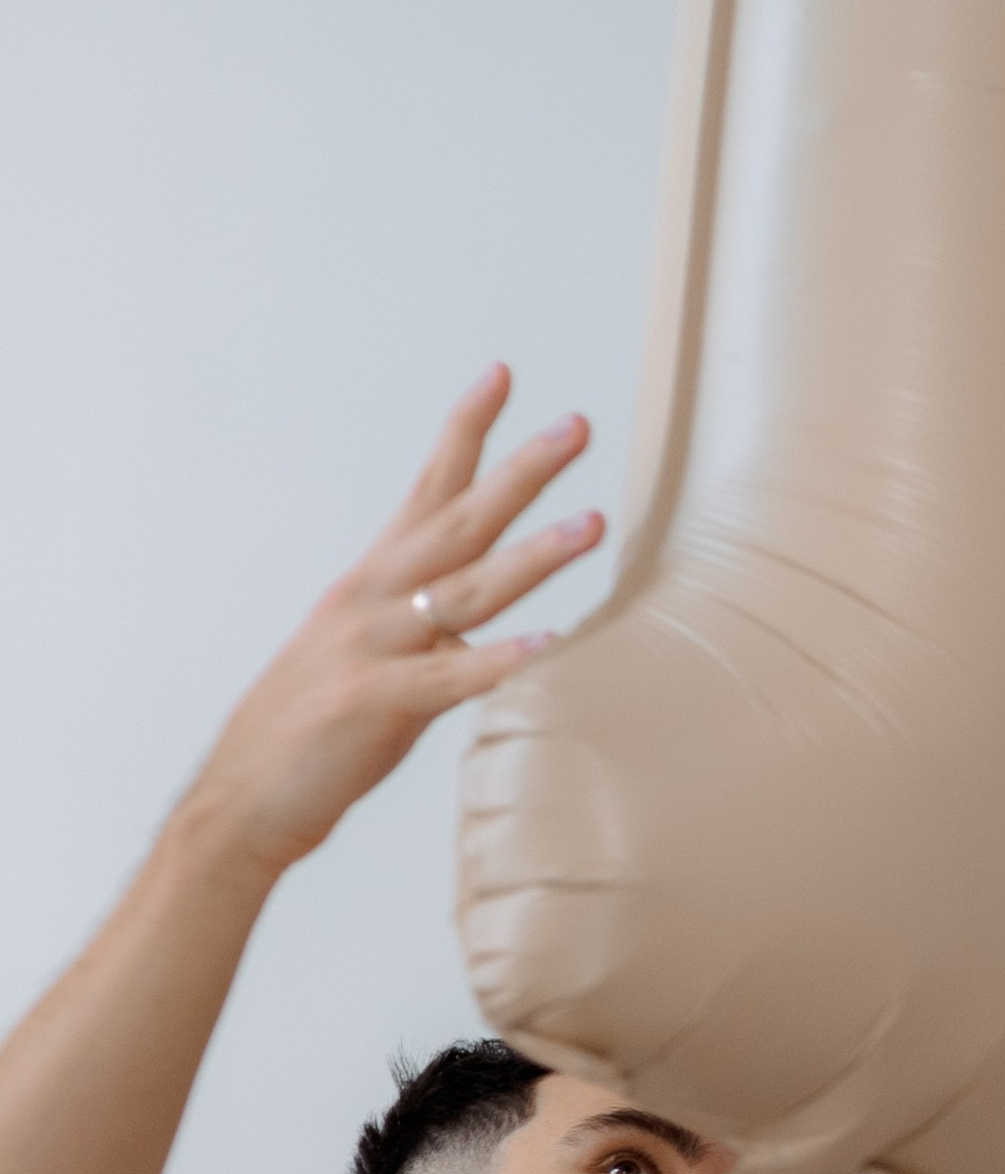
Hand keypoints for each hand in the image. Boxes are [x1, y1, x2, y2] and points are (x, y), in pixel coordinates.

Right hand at [177, 366, 603, 878]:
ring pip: (465, 591)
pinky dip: (499, 662)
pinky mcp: (373, 703)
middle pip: (459, 522)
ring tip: (591, 526)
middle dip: (521, 472)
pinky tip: (549, 646)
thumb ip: (428, 630)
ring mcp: (371, 648)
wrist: (243, 798)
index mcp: (373, 582)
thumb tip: (485, 623)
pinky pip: (449, 679)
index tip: (502, 375)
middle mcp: (373, 600)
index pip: (427, 489)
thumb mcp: (371, 657)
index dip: (465, 431)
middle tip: (578, 427)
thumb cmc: (313, 731)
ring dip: (532, 557)